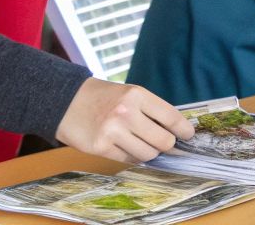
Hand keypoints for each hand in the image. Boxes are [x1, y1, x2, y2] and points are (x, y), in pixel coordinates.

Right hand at [56, 77, 194, 162]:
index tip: (188, 136)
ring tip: (143, 144)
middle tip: (165, 144)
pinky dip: (132, 156)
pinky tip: (127, 147)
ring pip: (147, 154)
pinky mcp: (100, 147)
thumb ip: (151, 110)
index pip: (171, 117)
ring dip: (149, 152)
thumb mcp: (130, 94)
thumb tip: (176, 131)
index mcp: (137, 95)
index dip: (184, 130)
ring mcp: (112, 131)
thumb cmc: (104, 98)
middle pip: (163, 141)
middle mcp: (126, 112)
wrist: (65, 101)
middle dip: (168, 145)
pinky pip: (128, 159)